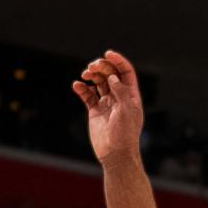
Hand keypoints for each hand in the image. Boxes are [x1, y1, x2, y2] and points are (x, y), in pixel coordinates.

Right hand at [73, 49, 144, 165]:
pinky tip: (77, 85)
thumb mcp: (126, 111)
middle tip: (92, 67)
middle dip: (101, 67)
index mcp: (130, 96)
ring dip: (92, 75)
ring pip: (98, 82)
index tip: (108, 53)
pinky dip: (82, 88)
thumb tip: (112, 77)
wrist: (115, 155)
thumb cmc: (125, 134)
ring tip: (85, 74)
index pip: (125, 72)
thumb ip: (120, 92)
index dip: (118, 61)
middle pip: (110, 74)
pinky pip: (87, 95)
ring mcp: (107, 103)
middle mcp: (119, 97)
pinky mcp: (95, 111)